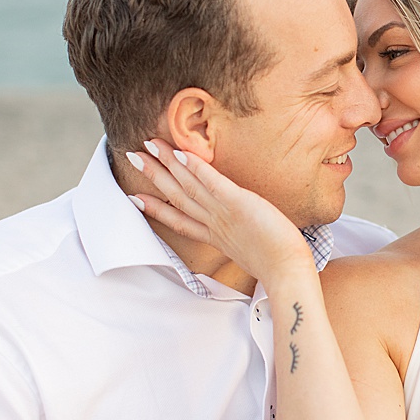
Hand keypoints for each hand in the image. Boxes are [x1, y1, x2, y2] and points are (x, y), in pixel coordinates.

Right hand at [126, 141, 311, 286]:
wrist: (287, 273)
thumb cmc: (277, 264)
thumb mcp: (250, 253)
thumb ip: (239, 242)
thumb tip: (240, 239)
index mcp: (215, 236)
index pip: (180, 219)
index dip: (156, 208)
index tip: (135, 197)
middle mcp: (214, 223)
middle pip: (177, 197)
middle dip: (154, 176)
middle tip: (133, 157)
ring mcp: (224, 214)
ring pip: (189, 186)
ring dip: (168, 164)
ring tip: (149, 146)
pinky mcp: (240, 204)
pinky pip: (214, 184)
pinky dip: (197, 169)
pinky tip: (181, 154)